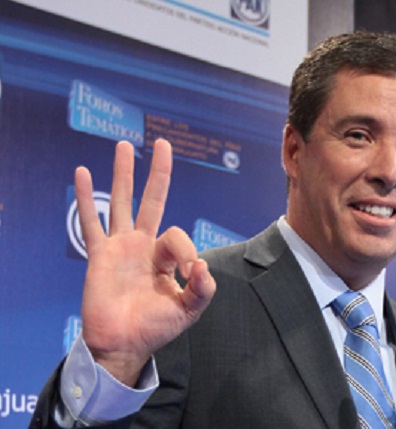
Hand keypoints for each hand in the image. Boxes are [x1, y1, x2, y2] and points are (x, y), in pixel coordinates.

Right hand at [75, 139, 215, 385]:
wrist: (124, 345)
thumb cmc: (155, 328)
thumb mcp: (188, 310)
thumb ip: (202, 290)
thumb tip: (203, 267)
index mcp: (165, 257)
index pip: (178, 236)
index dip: (187, 251)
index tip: (190, 274)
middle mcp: (143, 246)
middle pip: (151, 200)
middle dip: (158, 173)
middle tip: (163, 144)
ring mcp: (120, 247)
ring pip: (121, 202)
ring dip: (123, 174)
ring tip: (125, 146)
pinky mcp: (99, 255)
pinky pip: (91, 221)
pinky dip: (85, 198)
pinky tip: (82, 172)